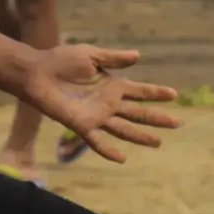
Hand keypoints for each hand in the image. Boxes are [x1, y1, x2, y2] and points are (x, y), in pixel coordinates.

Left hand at [18, 44, 180, 163]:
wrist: (37, 73)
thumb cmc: (61, 60)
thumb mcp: (91, 55)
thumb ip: (113, 58)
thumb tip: (138, 55)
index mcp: (112, 85)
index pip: (140, 91)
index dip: (156, 93)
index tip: (174, 94)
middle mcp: (107, 103)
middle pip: (137, 113)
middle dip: (156, 118)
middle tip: (176, 123)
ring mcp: (96, 116)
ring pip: (124, 129)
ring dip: (141, 136)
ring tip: (158, 142)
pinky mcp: (81, 125)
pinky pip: (97, 141)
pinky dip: (108, 151)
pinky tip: (121, 159)